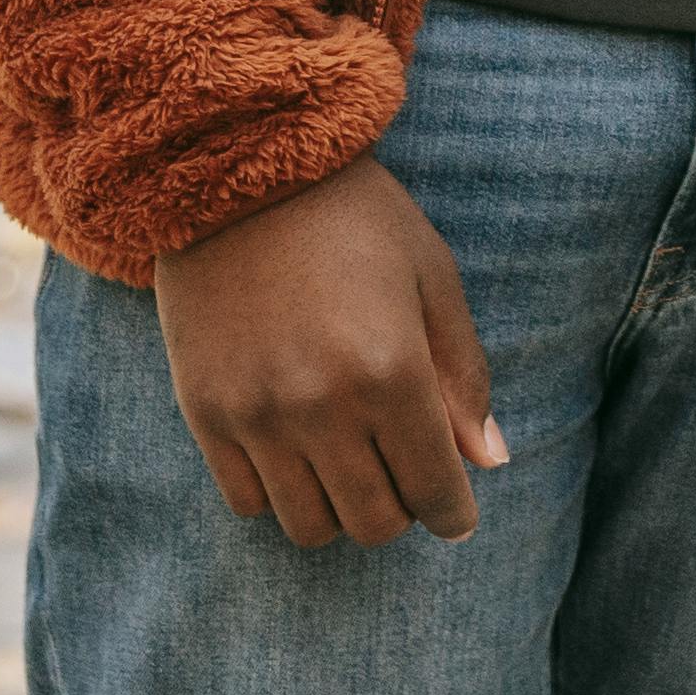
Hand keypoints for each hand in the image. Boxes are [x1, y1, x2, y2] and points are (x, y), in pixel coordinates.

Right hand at [150, 159, 508, 546]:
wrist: (238, 168)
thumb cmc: (355, 218)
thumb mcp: (431, 278)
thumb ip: (463, 375)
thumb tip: (490, 460)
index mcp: (392, 370)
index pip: (434, 489)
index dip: (453, 513)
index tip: (456, 514)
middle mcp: (322, 405)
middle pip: (373, 523)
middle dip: (400, 511)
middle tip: (402, 476)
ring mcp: (257, 414)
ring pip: (309, 526)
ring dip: (339, 509)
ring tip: (348, 464)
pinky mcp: (205, 413)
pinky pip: (248, 502)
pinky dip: (280, 493)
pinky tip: (296, 450)